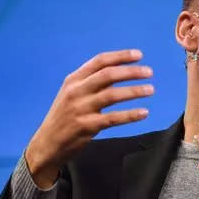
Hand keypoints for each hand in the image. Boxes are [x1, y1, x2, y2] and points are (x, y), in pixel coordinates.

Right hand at [25, 49, 153, 187]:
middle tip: (149, 72)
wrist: (47, 143)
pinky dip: (130, 115)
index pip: (99, 61)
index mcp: (73, 80)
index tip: (138, 55)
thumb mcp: (71, 94)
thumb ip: (91, 83)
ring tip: (150, 90)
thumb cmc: (64, 117)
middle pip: (108, 75)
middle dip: (130, 71)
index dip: (120, 56)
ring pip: (112, 95)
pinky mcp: (87, 126)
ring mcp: (81, 109)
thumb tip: (118, 72)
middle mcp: (76, 91)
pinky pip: (113, 118)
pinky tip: (144, 113)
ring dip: (134, 91)